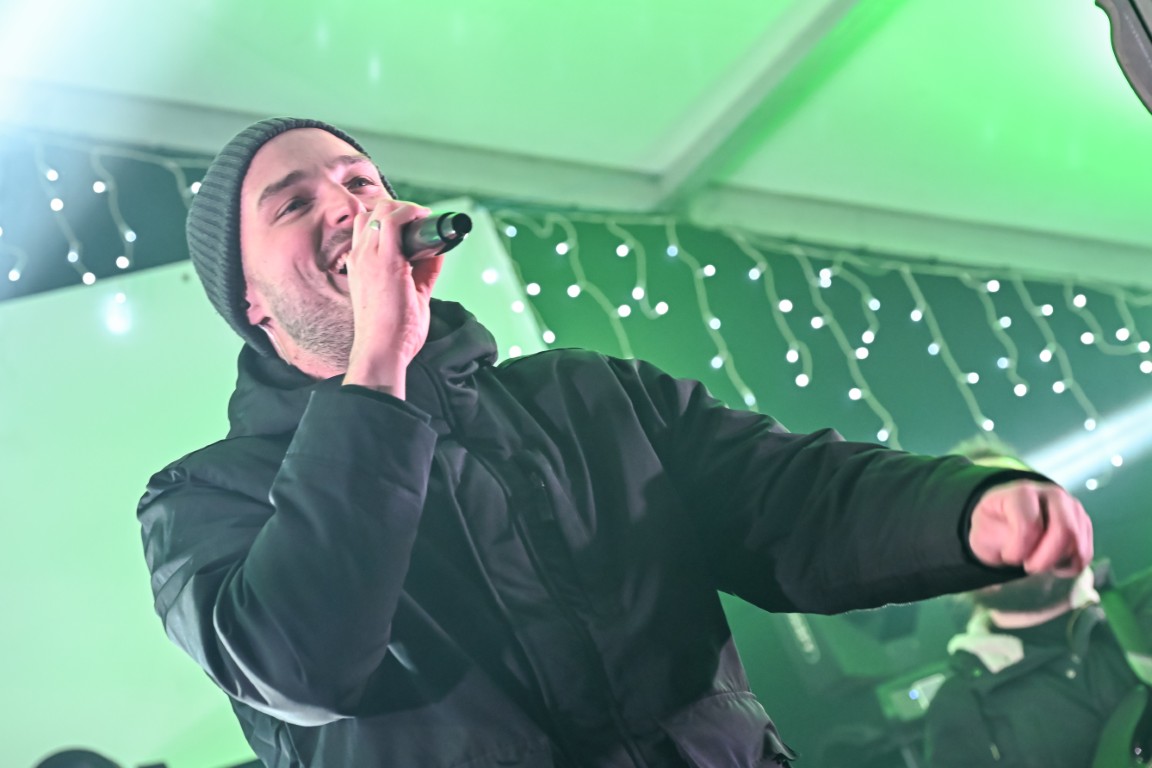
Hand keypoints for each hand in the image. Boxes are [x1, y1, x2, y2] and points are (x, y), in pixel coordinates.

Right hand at [342, 200, 444, 398]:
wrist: (380, 350)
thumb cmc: (390, 331)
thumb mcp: (409, 293)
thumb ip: (423, 271)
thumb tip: (438, 251)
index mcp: (359, 264)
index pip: (367, 225)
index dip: (391, 218)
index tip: (414, 225)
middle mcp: (360, 256)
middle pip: (374, 212)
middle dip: (401, 209)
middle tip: (422, 221)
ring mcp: (370, 256)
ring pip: (383, 210)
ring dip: (407, 209)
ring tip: (424, 220)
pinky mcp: (386, 261)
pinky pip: (395, 221)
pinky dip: (411, 213)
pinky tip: (425, 218)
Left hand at [968, 481, 1092, 574]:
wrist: (1005, 522)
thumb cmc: (993, 526)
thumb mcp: (982, 532)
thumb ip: (1001, 538)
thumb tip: (1027, 548)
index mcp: (1022, 492)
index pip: (1030, 525)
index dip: (1018, 550)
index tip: (1007, 556)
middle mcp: (1053, 495)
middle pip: (1065, 530)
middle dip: (1045, 560)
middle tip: (1028, 567)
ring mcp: (1072, 508)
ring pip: (1078, 545)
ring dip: (1056, 563)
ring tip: (1036, 561)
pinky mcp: (1084, 525)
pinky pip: (1085, 554)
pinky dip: (1069, 566)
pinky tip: (1051, 561)